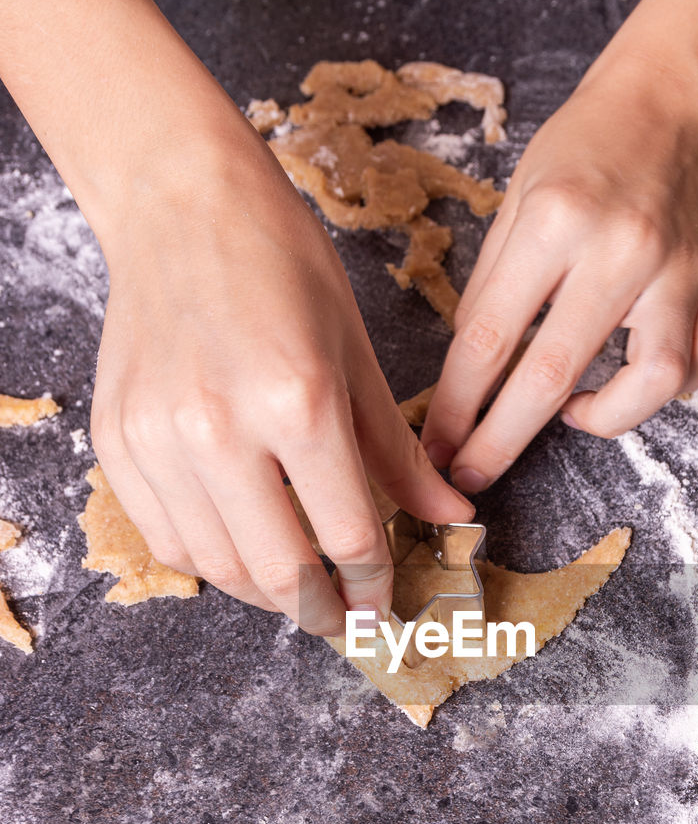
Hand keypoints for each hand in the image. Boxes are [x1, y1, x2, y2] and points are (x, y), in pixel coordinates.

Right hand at [91, 136, 473, 632]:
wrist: (180, 206)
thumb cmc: (281, 266)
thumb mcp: (357, 358)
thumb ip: (398, 454)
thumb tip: (451, 518)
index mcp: (297, 402)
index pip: (348, 537)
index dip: (374, 586)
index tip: (384, 603)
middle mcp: (219, 430)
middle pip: (280, 572)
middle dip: (323, 611)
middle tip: (344, 617)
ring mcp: (158, 440)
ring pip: (219, 568)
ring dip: (266, 594)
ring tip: (297, 587)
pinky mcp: (119, 441)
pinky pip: (167, 540)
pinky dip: (211, 562)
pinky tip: (242, 551)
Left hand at [421, 57, 697, 492]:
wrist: (669, 106)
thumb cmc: (582, 153)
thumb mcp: (515, 201)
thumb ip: (491, 289)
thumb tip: (466, 380)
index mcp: (556, 219)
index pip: (490, 337)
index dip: (456, 405)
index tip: (433, 446)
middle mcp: (623, 248)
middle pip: (553, 377)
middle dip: (501, 441)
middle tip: (470, 474)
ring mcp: (681, 272)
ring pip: (651, 382)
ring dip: (604, 418)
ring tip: (575, 413)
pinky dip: (666, 391)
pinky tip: (632, 379)